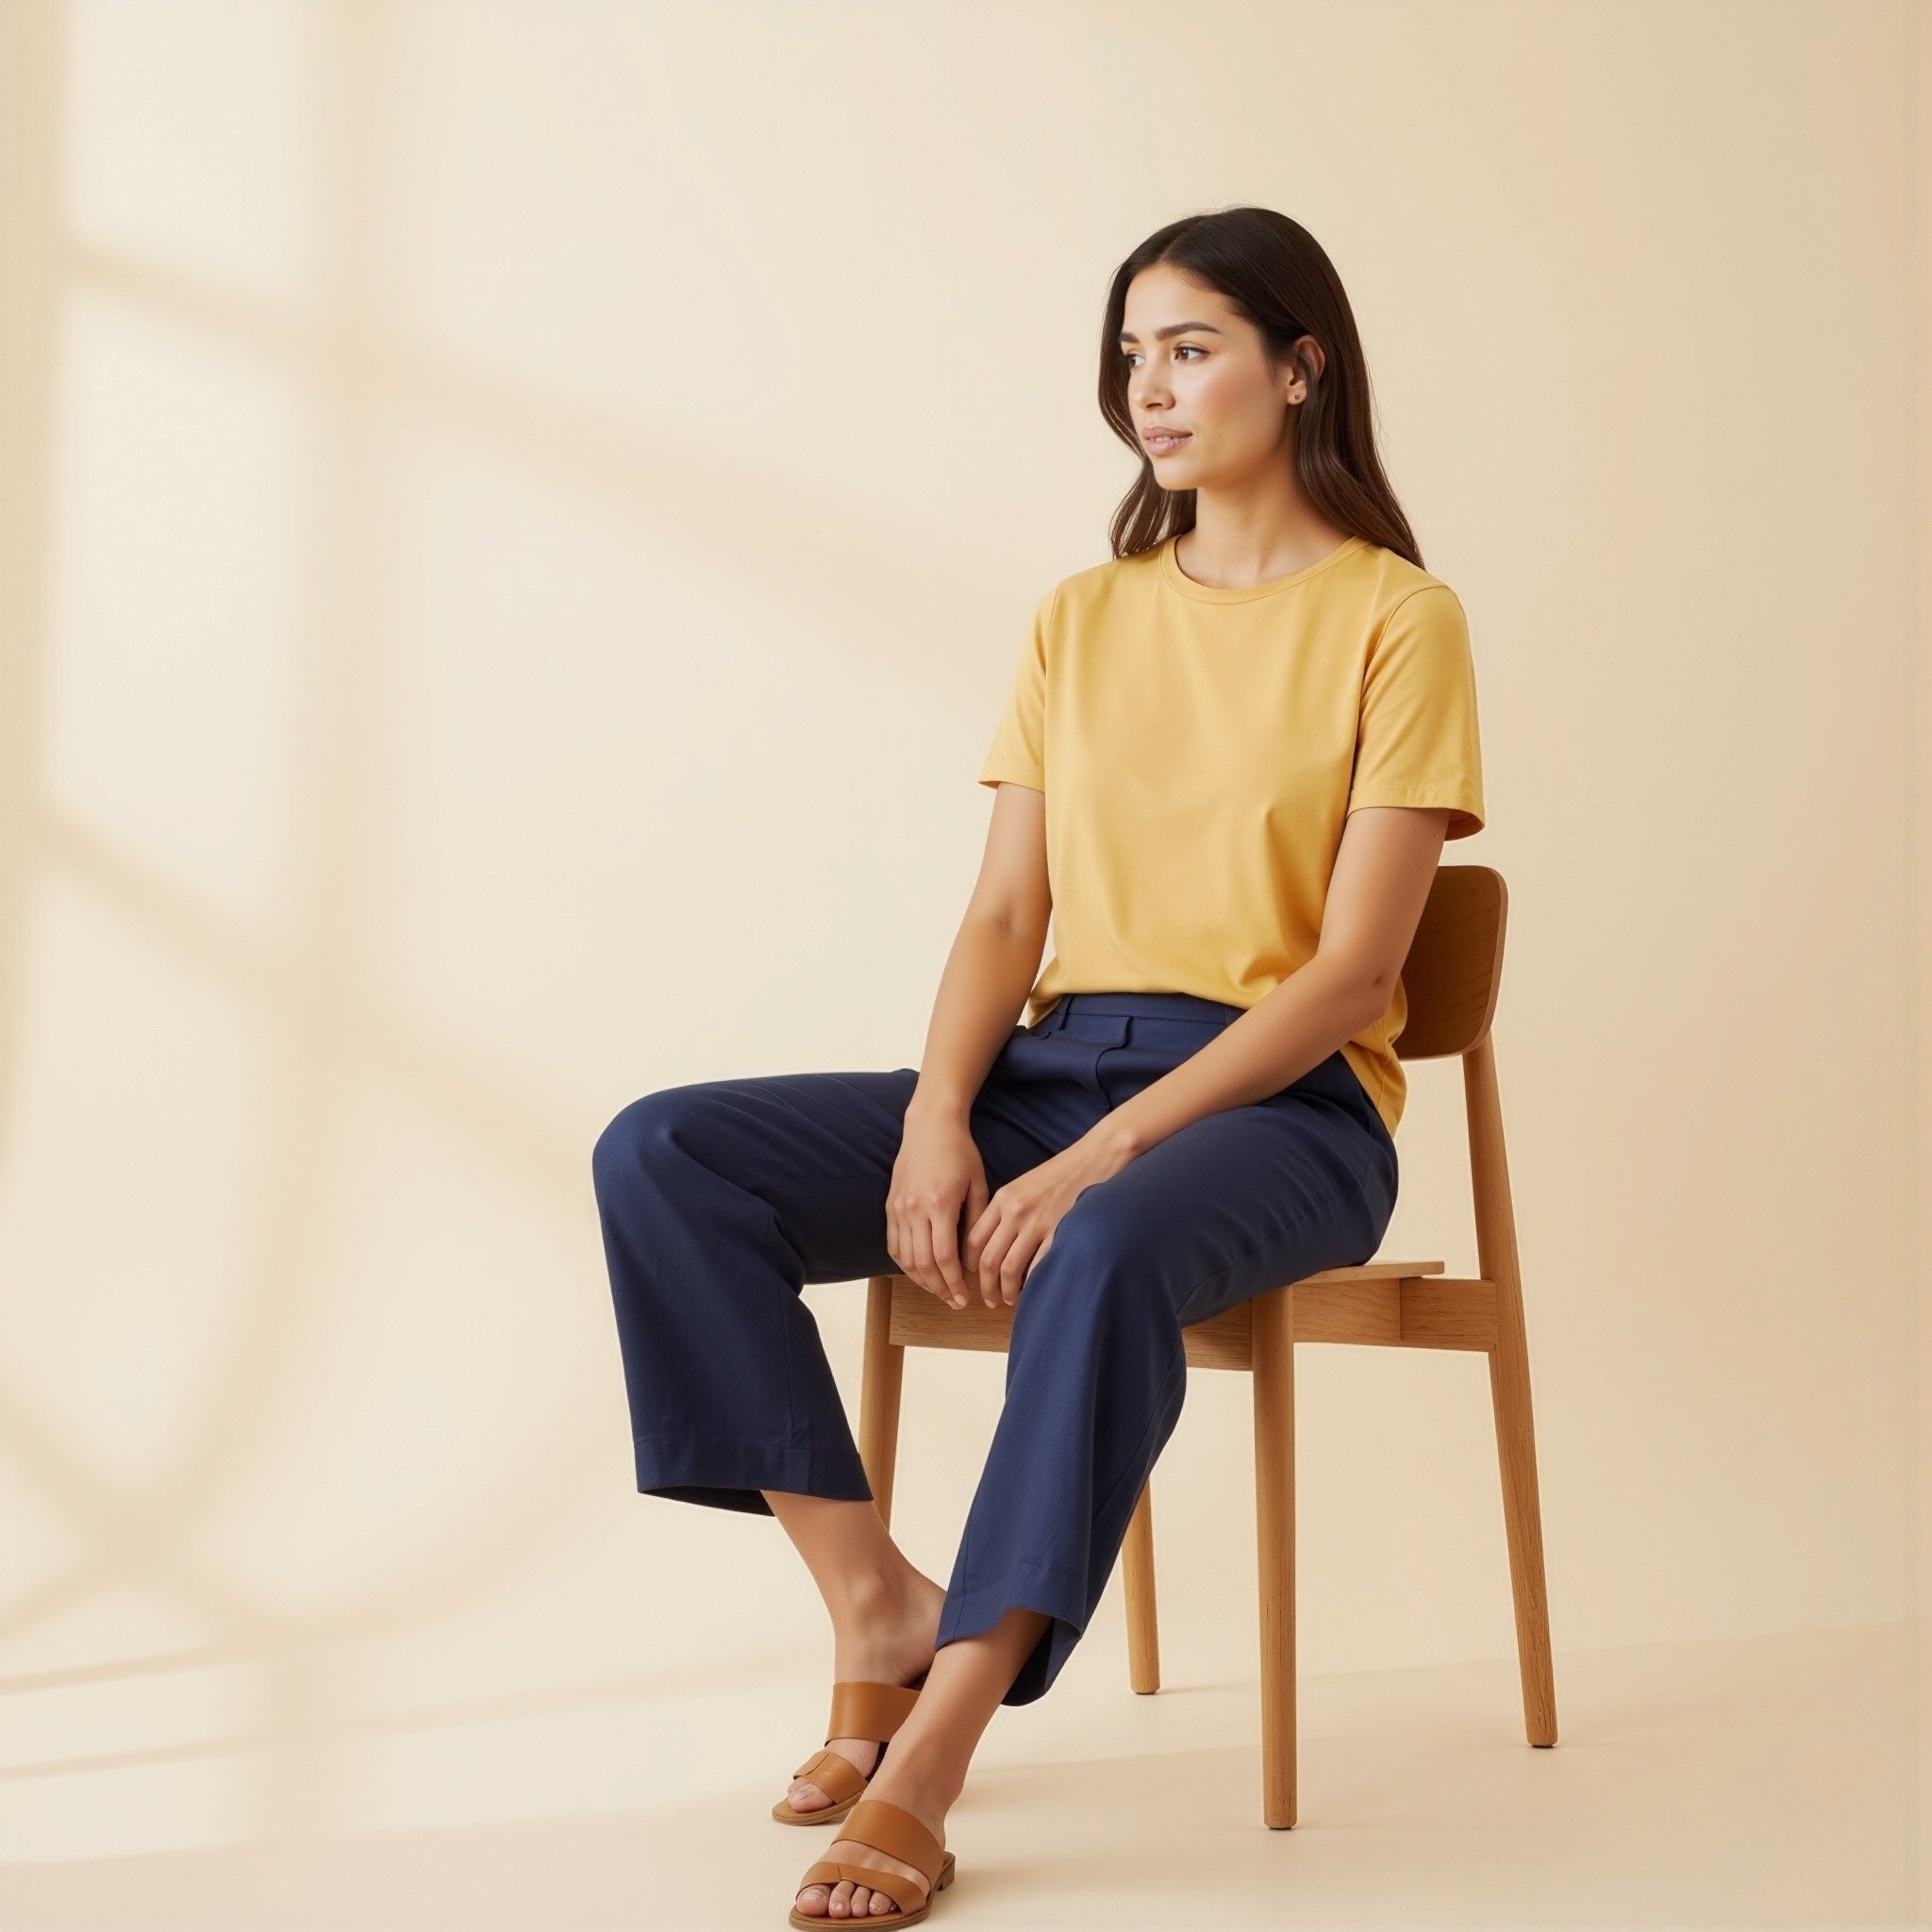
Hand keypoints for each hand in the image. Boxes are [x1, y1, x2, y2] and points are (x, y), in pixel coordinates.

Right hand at [886, 1108, 990, 1308]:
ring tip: (939, 1290)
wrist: (930, 1126)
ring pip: (905, 1259)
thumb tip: (975, 1260)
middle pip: (923, 1264)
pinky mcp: (890, 1206)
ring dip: (921, 1280)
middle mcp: (914, 1209)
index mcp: (940, 1204)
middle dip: (939, 1288)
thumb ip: (976, 1223)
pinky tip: (920, 1271)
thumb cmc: (960, 1153)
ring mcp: (898, 1208)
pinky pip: (894, 1244)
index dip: (954, 1283)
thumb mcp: (978, 1185)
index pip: (944, 1258)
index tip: (964, 1298)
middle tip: (954, 1301)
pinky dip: (905, 1264)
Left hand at [963, 1127, 1136, 1306]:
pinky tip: (1033, 1290)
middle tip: (989, 1299)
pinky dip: (1032, 1284)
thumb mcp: (1024, 1185)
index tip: (973, 1277)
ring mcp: (1038, 1222)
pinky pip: (1038, 1267)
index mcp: (1003, 1198)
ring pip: (1009, 1269)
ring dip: (1006, 1291)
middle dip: (985, 1286)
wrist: (1095, 1157)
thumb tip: (993, 1242)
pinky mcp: (1060, 1231)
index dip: (969, 1265)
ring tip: (1009, 1300)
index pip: (973, 1240)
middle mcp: (1015, 1211)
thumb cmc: (1061, 1173)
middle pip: (988, 1260)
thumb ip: (1006, 1210)